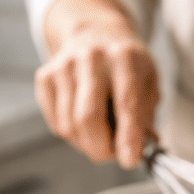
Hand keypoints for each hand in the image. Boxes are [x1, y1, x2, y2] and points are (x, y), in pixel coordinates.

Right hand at [36, 0, 158, 167]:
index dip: (128, 136)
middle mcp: (92, 57)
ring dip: (87, 143)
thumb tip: (141, 150)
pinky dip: (72, 134)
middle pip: (88, 118)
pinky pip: (56, 124)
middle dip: (101, 148)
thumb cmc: (126, 66)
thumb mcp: (148, 82)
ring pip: (70, 126)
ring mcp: (64, 66)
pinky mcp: (45, 77)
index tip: (129, 160)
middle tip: (112, 153)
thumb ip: (146, 117)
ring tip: (101, 134)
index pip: (126, 103)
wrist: (94, 33)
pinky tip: (83, 120)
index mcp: (125, 56)